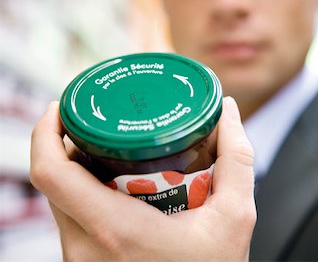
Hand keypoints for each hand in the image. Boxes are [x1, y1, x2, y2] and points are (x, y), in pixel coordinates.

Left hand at [30, 97, 255, 260]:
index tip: (62, 108)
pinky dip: (84, 193)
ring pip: (61, 200)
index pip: (51, 173)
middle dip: (71, 144)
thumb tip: (226, 112)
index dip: (46, 132)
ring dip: (78, 169)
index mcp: (116, 229)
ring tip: (111, 149)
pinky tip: (114, 183)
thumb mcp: (234, 218)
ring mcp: (80, 260)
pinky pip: (69, 219)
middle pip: (55, 181)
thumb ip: (235, 160)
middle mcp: (85, 247)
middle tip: (102, 122)